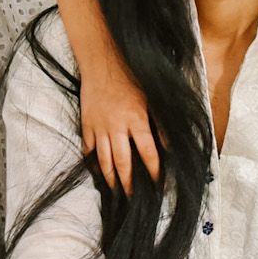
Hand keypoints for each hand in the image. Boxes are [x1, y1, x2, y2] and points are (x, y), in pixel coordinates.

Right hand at [80, 55, 159, 193]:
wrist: (103, 60)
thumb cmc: (131, 76)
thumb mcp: (152, 97)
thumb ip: (161, 122)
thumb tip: (171, 144)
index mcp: (136, 119)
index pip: (148, 153)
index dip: (154, 172)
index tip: (158, 185)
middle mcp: (117, 127)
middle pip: (123, 162)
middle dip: (130, 183)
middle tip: (135, 198)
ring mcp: (99, 127)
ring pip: (104, 160)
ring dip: (111, 178)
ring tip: (116, 191)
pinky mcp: (87, 124)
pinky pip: (89, 148)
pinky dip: (93, 162)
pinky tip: (97, 172)